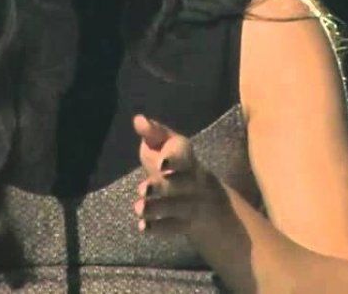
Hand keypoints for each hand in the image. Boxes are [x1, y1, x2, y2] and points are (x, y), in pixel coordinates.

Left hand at [132, 114, 229, 236]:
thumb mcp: (169, 145)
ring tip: (139, 208)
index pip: (184, 157)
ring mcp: (191, 204)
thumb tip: (138, 119)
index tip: (162, 163)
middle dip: (162, 187)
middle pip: (180, 184)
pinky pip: (174, 227)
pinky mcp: (185, 223)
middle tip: (143, 189)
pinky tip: (144, 227)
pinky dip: (160, 228)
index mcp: (187, 158)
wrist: (209, 198)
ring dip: (158, 208)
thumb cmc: (179, 164)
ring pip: (177, 207)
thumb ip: (154, 133)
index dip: (174, 160)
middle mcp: (192, 181)